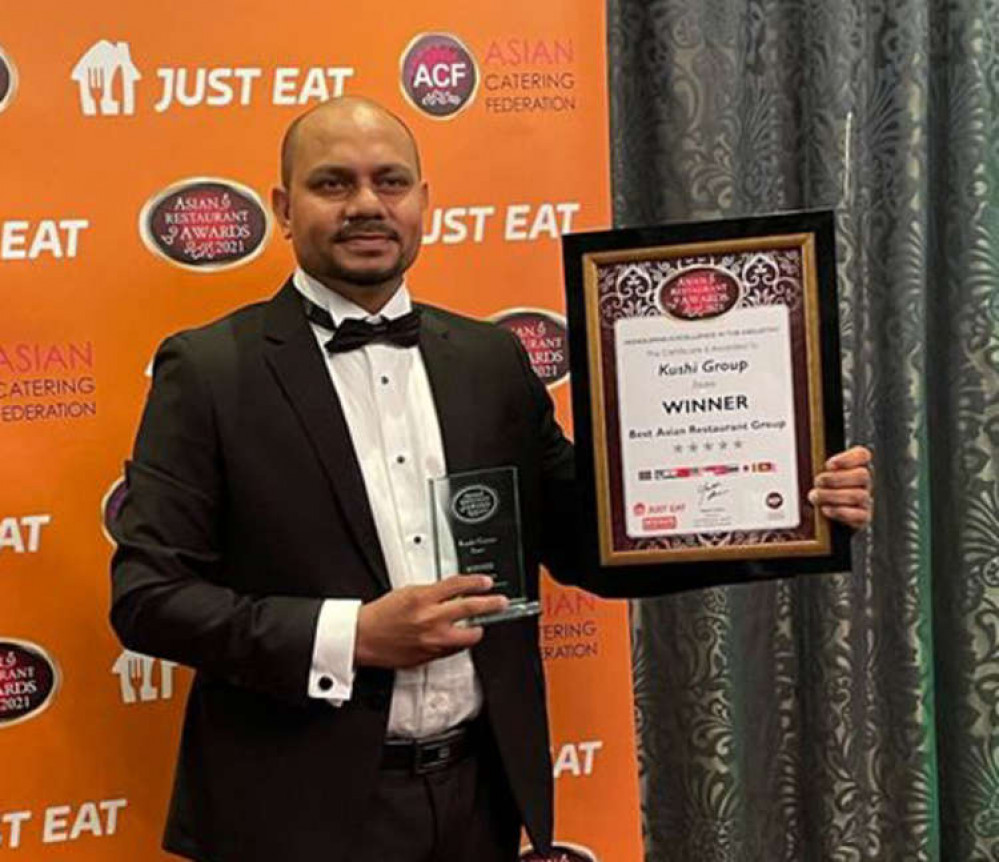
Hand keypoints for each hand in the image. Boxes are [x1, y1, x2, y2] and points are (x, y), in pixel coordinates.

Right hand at [354, 575, 507, 668]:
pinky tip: (459, 639)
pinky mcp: (430, 656)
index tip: (486, 583)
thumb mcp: (407, 592)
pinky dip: (459, 643)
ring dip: (478, 629)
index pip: (458, 585)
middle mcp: (430, 618)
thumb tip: (453, 592)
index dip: (476, 583)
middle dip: (491, 604)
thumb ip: (432, 592)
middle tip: (500, 602)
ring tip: (480, 626)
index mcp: (422, 598)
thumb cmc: (381, 615)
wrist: (363, 637)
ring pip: (468, 635)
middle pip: (470, 608)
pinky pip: (454, 650)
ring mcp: (432, 639)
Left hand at [809, 445, 872, 528]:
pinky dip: (839, 512)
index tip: (829, 464)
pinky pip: (859, 515)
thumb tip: (814, 471)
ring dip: (833, 495)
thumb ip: (820, 470)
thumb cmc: (823, 491)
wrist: (828, 519)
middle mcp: (864, 482)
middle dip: (836, 478)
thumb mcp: (820, 477)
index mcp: (856, 466)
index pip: (862, 455)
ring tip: (815, 496)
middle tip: (818, 481)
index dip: (848, 458)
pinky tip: (825, 509)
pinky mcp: (863, 517)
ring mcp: (866, 500)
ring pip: (859, 495)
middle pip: (862, 475)